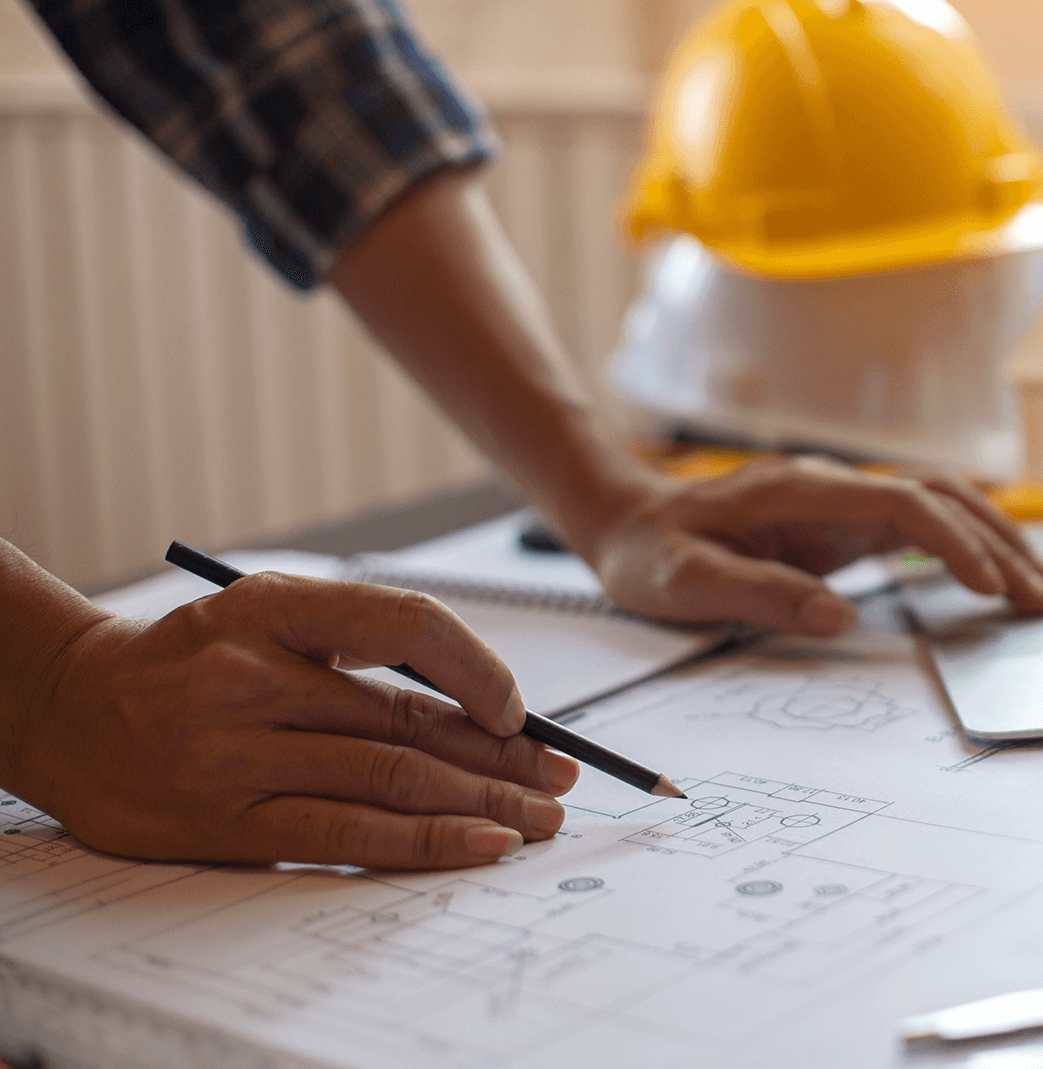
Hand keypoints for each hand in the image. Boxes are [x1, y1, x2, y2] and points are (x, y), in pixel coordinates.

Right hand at [6, 574, 577, 869]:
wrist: (68, 707)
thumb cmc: (193, 661)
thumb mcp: (267, 616)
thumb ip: (361, 645)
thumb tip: (485, 706)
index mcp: (274, 607)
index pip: (406, 625)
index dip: (479, 670)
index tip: (520, 712)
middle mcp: (255, 676)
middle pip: (412, 720)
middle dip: (503, 757)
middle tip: (564, 779)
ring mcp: (237, 753)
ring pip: (390, 778)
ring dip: (481, 804)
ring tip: (537, 820)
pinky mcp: (224, 822)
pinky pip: (344, 835)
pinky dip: (422, 843)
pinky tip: (478, 845)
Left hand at [589, 456, 1042, 635]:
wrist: (629, 522)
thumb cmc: (651, 552)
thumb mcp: (686, 581)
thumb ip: (759, 593)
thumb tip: (836, 616)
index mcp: (800, 490)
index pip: (899, 503)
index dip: (952, 541)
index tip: (988, 586)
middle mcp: (831, 485)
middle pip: (937, 497)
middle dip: (996, 542)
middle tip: (1040, 597)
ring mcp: (841, 501)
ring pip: (937, 504)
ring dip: (991, 540)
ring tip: (1036, 588)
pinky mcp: (842, 523)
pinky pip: (918, 526)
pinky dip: (963, 547)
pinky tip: (992, 577)